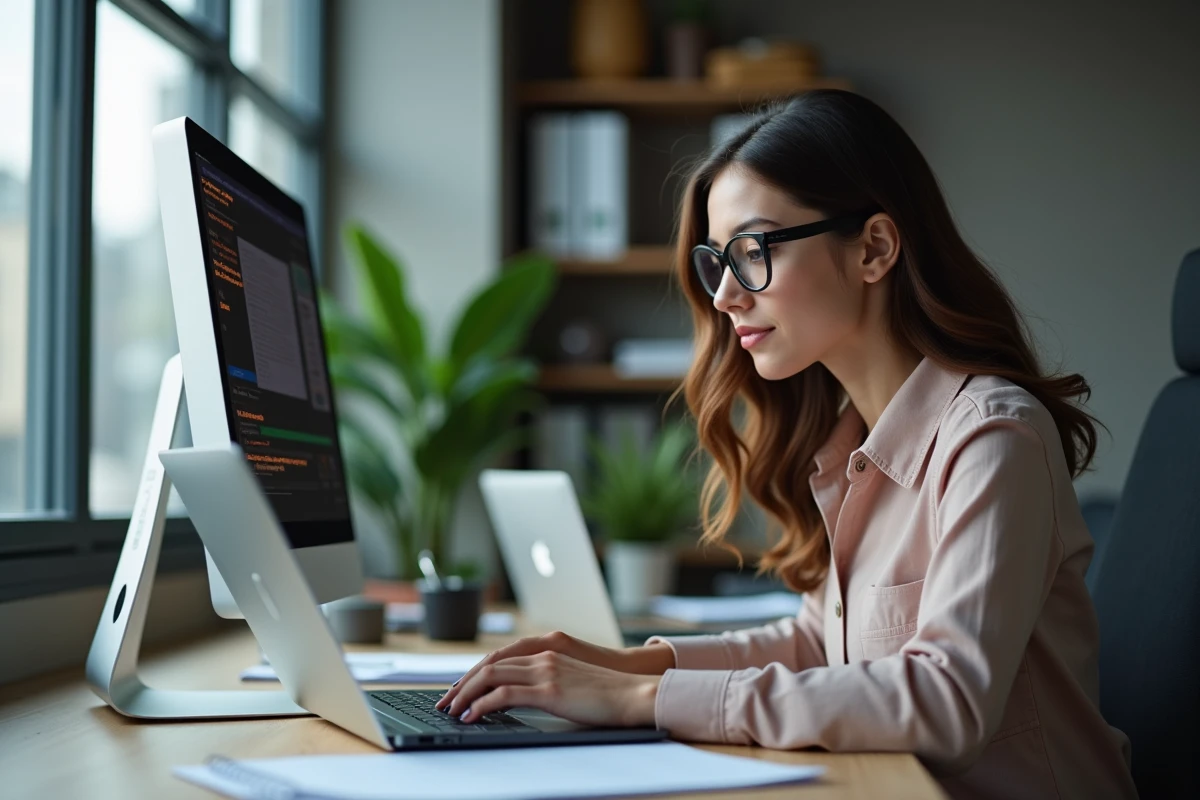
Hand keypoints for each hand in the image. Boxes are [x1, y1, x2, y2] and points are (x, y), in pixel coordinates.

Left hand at [435, 631, 672, 714]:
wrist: (635, 694)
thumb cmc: (609, 695)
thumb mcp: (573, 682)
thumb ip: (550, 682)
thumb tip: (526, 698)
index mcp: (549, 651)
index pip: (500, 657)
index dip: (476, 673)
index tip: (460, 689)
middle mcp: (543, 656)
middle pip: (489, 664)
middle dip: (462, 683)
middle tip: (446, 701)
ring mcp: (545, 671)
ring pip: (490, 676)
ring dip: (466, 693)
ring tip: (452, 710)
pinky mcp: (549, 690)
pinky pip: (503, 695)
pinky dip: (481, 705)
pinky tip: (472, 716)